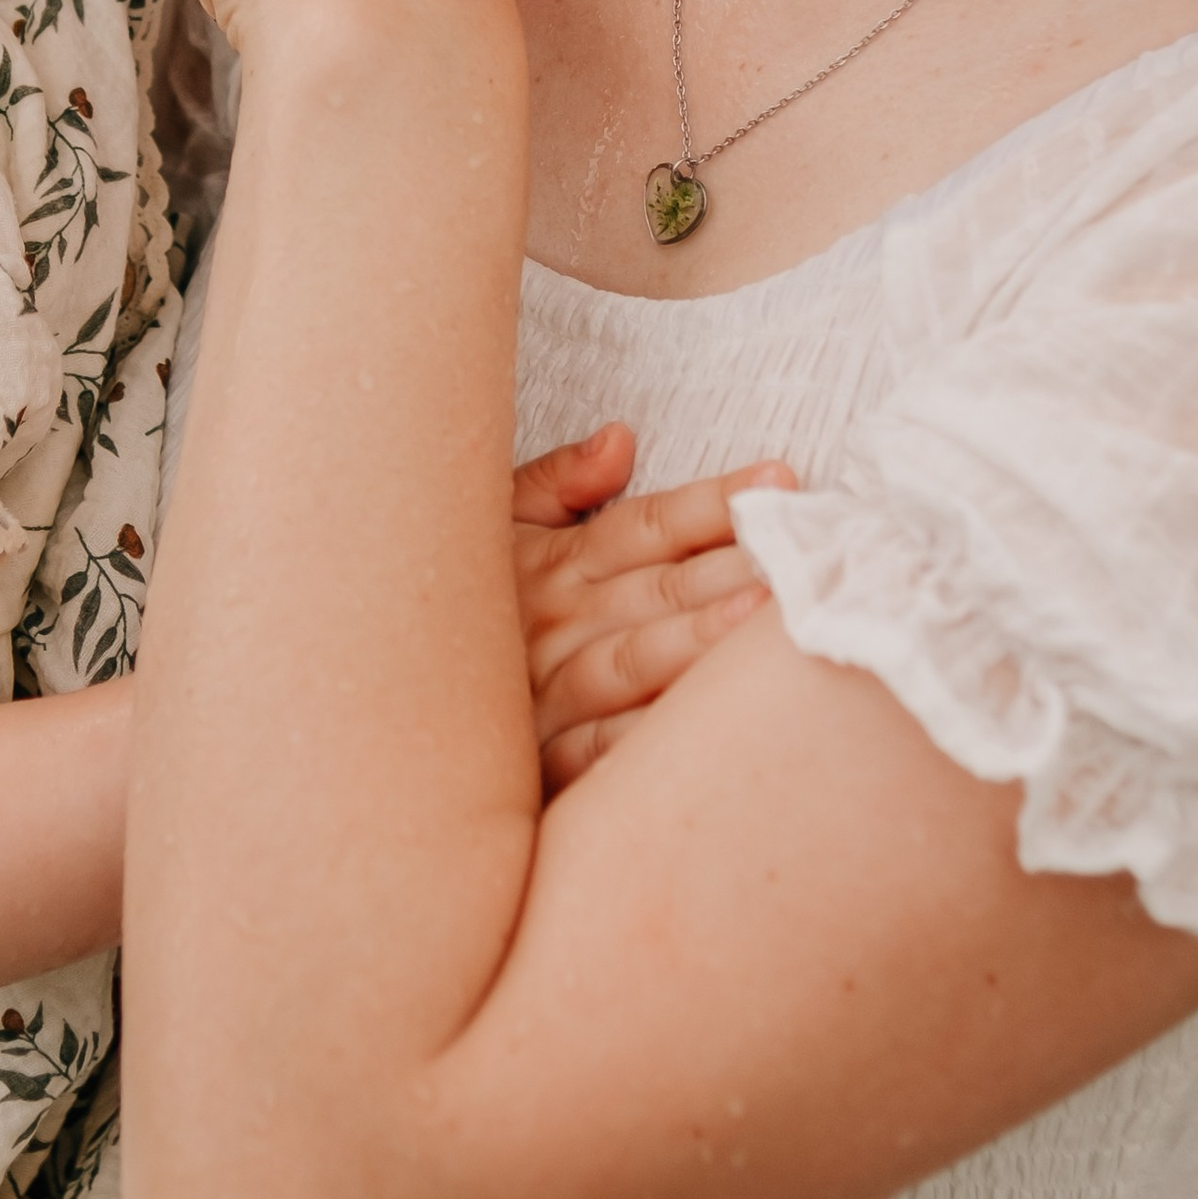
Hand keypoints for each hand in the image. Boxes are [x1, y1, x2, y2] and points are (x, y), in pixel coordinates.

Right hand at [510, 423, 793, 794]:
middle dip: (730, 567)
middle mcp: (555, 619)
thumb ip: (556, 480)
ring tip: (762, 619)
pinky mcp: (541, 759)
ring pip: (635, 659)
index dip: (713, 502)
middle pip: (657, 587)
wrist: (399, 688)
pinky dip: (652, 736)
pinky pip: (603, 747)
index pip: (647, 524)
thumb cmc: (474, 603)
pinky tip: (710, 727)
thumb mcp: (497, 523)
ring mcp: (547, 690)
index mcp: (554, 560)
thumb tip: (621, 439)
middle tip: (798, 554)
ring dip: (698, 639)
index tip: (780, 481)